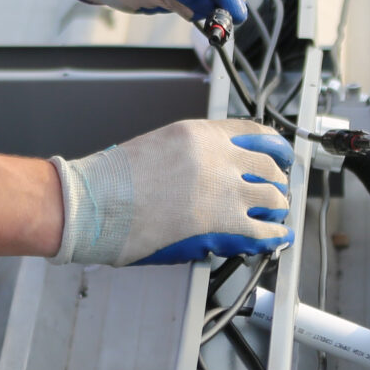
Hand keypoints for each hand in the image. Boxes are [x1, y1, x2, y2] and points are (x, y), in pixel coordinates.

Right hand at [50, 117, 292, 265]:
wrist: (92, 205)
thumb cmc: (110, 181)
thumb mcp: (157, 148)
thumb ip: (190, 155)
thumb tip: (210, 172)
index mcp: (198, 134)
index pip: (252, 131)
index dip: (271, 145)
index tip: (277, 154)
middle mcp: (216, 157)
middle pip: (267, 164)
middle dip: (276, 179)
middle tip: (277, 188)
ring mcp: (222, 189)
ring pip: (272, 195)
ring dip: (277, 206)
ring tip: (275, 214)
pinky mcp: (221, 223)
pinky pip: (263, 229)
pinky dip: (274, 235)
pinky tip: (276, 238)